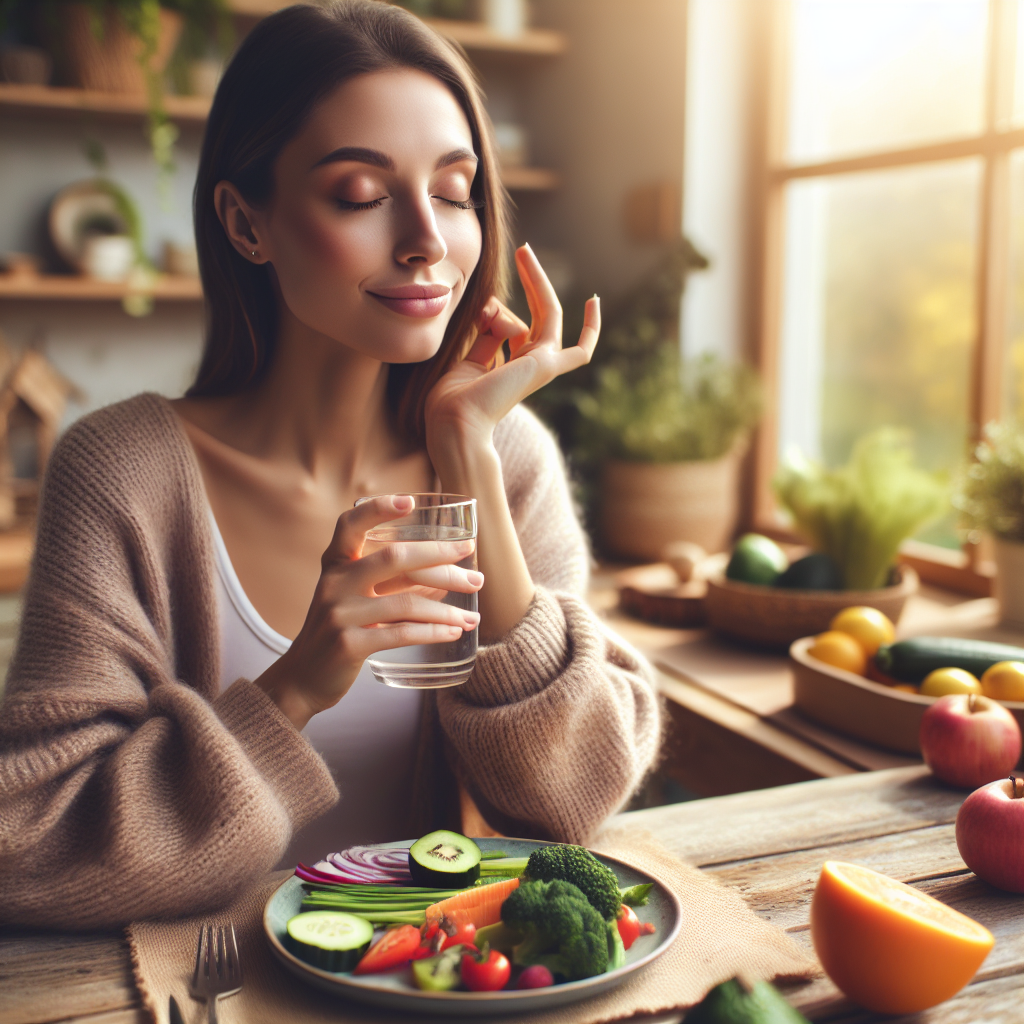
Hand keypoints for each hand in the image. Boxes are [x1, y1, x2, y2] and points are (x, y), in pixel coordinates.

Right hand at [254, 494, 482, 729]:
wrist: (302, 679)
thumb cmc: (339, 632)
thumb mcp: (355, 599)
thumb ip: (390, 583)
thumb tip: (445, 577)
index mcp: (334, 565)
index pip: (351, 525)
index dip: (378, 508)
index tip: (410, 501)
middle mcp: (334, 583)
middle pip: (394, 558)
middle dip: (441, 560)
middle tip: (476, 574)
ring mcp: (339, 613)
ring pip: (405, 602)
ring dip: (446, 611)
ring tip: (472, 617)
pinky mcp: (349, 644)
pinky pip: (401, 634)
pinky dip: (432, 632)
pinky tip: (453, 633)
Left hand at [424, 243, 599, 451]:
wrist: (454, 422)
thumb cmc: (451, 401)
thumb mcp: (466, 359)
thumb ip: (485, 336)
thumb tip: (497, 307)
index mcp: (509, 368)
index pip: (516, 329)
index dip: (506, 308)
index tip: (495, 292)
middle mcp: (529, 367)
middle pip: (538, 314)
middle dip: (531, 280)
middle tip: (522, 249)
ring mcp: (541, 367)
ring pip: (548, 314)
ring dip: (536, 280)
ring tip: (523, 251)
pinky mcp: (546, 366)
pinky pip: (580, 349)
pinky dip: (591, 327)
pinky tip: (594, 301)